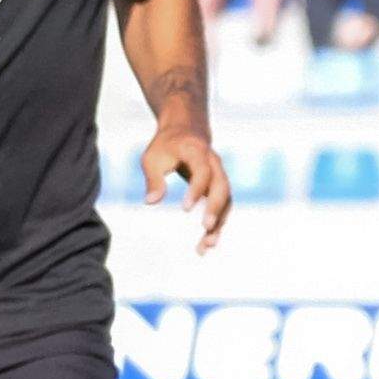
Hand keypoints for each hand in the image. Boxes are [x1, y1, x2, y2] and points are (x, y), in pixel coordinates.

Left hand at [143, 120, 230, 246]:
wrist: (185, 132)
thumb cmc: (165, 146)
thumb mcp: (152, 158)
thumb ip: (153, 180)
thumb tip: (151, 202)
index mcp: (197, 151)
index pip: (203, 172)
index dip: (196, 190)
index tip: (184, 209)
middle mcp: (214, 164)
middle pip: (222, 187)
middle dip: (216, 208)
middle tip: (206, 228)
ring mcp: (220, 176)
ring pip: (226, 201)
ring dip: (219, 223)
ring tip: (207, 245)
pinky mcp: (219, 188)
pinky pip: (223, 208)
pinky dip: (217, 226)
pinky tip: (205, 244)